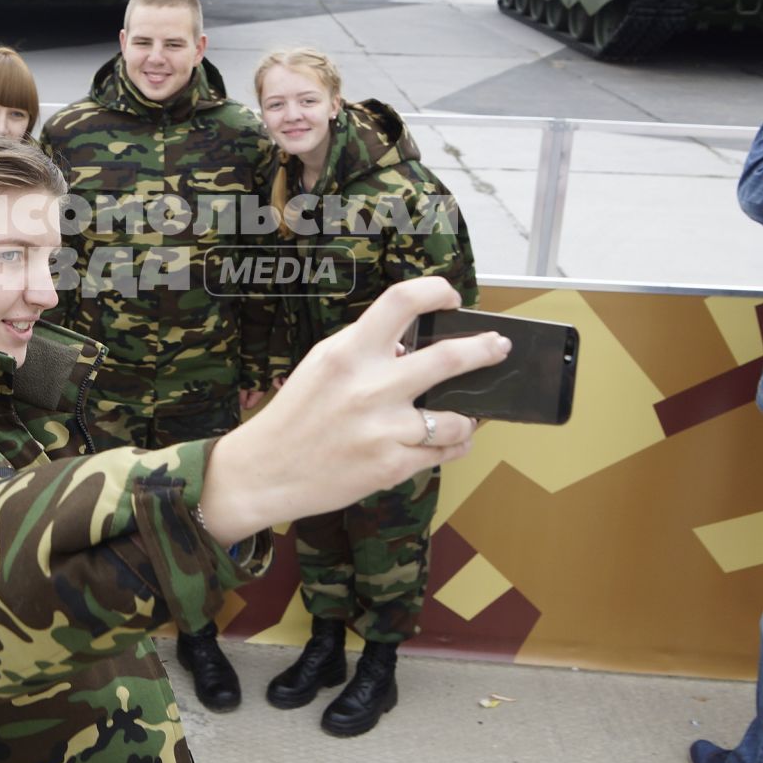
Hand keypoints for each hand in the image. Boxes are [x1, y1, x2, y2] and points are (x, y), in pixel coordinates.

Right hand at [197, 277, 507, 543]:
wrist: (264, 471)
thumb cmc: (294, 417)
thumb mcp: (321, 366)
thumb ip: (363, 350)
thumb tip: (407, 343)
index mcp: (347, 353)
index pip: (400, 301)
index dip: (435, 291)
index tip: (451, 298)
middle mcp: (368, 387)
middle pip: (448, 358)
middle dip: (485, 349)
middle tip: (499, 347)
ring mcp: (382, 429)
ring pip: (456, 418)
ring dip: (467, 417)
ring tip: (465, 417)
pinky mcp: (390, 466)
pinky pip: (443, 452)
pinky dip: (453, 447)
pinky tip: (450, 442)